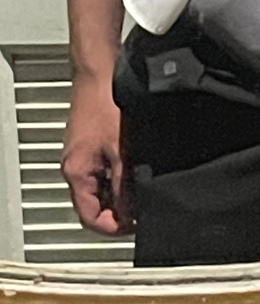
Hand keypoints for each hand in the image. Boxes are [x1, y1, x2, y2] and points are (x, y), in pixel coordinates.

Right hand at [61, 72, 133, 235]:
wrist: (101, 75)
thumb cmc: (106, 105)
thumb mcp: (122, 153)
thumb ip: (125, 187)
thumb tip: (131, 213)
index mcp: (76, 172)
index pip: (89, 218)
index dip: (113, 227)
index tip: (134, 226)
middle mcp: (74, 167)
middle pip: (94, 205)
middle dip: (118, 211)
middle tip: (141, 210)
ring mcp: (82, 157)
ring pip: (100, 189)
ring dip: (119, 194)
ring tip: (140, 188)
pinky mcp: (91, 146)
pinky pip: (104, 173)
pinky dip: (118, 177)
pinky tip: (135, 170)